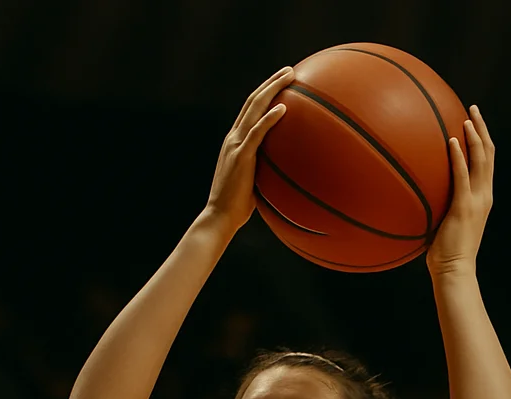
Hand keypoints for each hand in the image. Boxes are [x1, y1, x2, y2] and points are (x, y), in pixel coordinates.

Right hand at [205, 67, 294, 234]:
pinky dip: (270, 118)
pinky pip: (257, 132)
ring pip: (254, 108)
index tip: (281, 82)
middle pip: (253, 101)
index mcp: (235, 141)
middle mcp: (234, 137)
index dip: (265, 92)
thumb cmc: (238, 205)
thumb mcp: (254, 181)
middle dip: (272, 82)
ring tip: (290, 77)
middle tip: (290, 71)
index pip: (250, 109)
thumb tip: (287, 170)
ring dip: (273, 90)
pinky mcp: (241, 156)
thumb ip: (266, 169)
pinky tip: (283, 108)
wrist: (220, 216)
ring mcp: (236, 144)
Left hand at [425, 105, 494, 277]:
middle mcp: (484, 195)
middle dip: (482, 128)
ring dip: (474, 137)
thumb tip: (420, 190)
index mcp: (482, 196)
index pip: (487, 161)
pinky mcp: (464, 207)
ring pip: (481, 160)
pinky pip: (463, 176)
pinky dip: (459, 157)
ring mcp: (476, 200)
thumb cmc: (445, 251)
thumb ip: (440, 203)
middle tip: (473, 108)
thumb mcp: (445, 221)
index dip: (482, 139)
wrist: (454, 270)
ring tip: (466, 118)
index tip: (473, 120)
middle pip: (489, 154)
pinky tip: (452, 141)